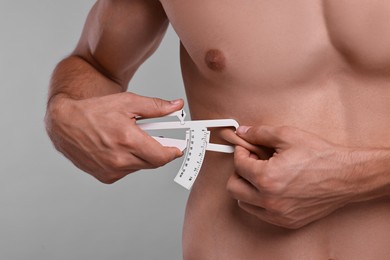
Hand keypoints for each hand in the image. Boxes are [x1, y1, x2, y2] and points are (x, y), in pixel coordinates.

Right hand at [45, 92, 183, 183]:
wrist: (65, 122)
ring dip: (143, 155)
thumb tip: (177, 106)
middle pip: (154, 162)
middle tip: (158, 139)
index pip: (162, 156)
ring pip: (141, 166)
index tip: (178, 146)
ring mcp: (112, 171)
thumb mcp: (128, 102)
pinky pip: (127, 171)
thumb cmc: (95, 110)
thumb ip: (156, 107)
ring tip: (132, 139)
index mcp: (128, 140)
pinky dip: (129, 161)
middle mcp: (120, 160)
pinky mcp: (105, 177)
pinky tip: (119, 148)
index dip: (174, 151)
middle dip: (159, 151)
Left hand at [228, 125, 356, 228]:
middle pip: (233, 187)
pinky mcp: (286, 221)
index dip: (240, 152)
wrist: (346, 176)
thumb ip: (259, 133)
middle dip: (238, 171)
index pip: (238, 165)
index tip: (246, 148)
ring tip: (261, 175)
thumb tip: (242, 132)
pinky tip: (270, 188)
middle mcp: (269, 199)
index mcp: (267, 177)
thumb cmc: (320, 156)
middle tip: (250, 162)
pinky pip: (260, 213)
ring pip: (243, 202)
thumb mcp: (287, 135)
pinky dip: (258, 201)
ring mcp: (278, 213)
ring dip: (246, 187)